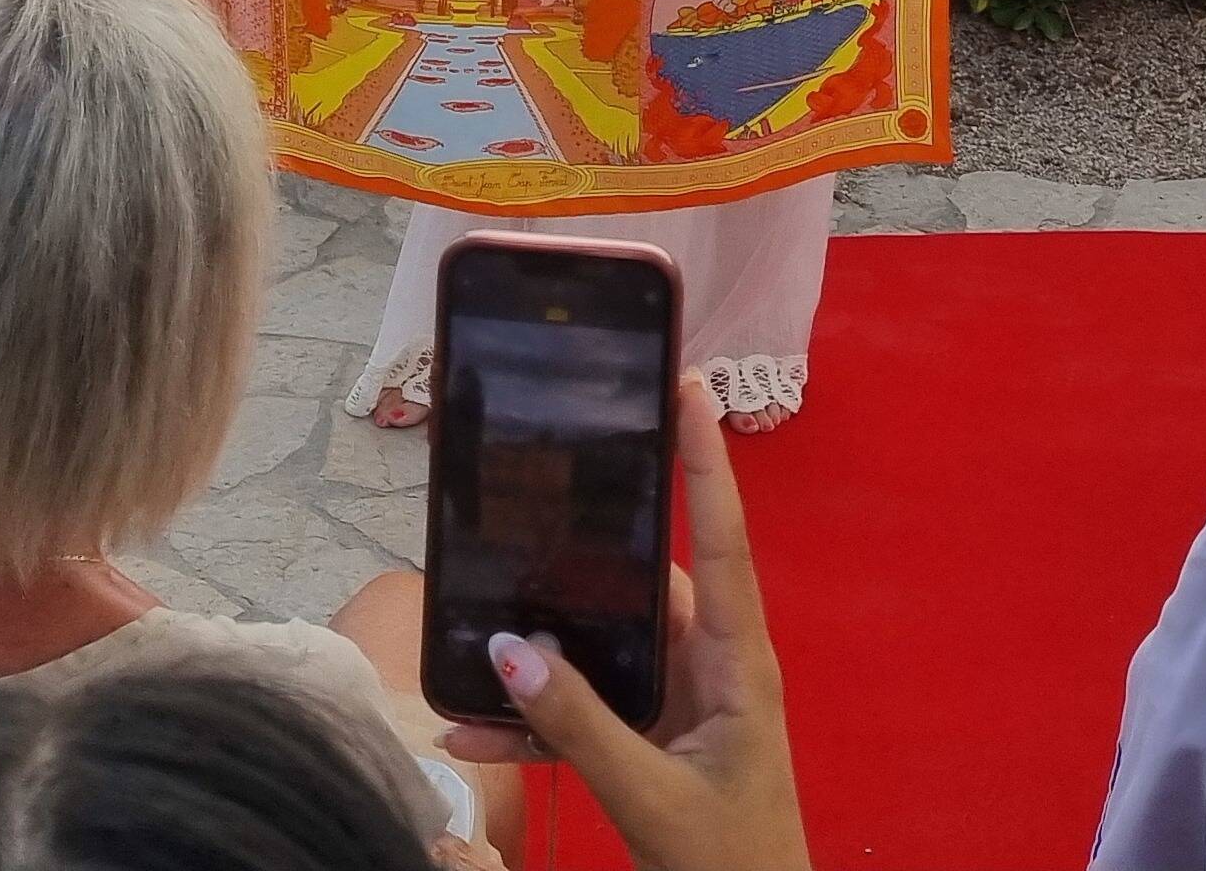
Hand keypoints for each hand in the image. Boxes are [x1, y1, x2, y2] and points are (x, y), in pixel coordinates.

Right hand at [442, 381, 807, 870]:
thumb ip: (581, 728)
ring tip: (471, 609)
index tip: (688, 382)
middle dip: (583, 543)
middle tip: (530, 478)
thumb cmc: (731, 865)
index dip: (707, 461)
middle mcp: (709, 666)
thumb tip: (510, 646)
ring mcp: (676, 703)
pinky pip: (580, 711)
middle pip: (645, 580)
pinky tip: (466, 723)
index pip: (725, 541)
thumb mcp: (655, 799)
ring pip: (598, 646)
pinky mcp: (645, 742)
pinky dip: (529, 719)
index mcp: (739, 664)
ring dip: (539, 645)